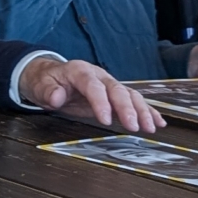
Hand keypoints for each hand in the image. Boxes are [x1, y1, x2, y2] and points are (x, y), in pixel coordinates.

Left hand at [20, 58, 161, 131]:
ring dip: (142, 111)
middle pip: (116, 89)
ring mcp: (109, 84)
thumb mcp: (40, 85)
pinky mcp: (114, 95)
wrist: (49, 76)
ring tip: (150, 127)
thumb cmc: (45, 81)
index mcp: (79, 71)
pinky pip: (133, 101)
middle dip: (127, 108)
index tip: (105, 119)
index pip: (93, 85)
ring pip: (129, 95)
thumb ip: (47, 91)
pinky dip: (147, 111)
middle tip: (134, 126)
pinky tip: (158, 122)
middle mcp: (99, 75)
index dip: (100, 102)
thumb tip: (56, 97)